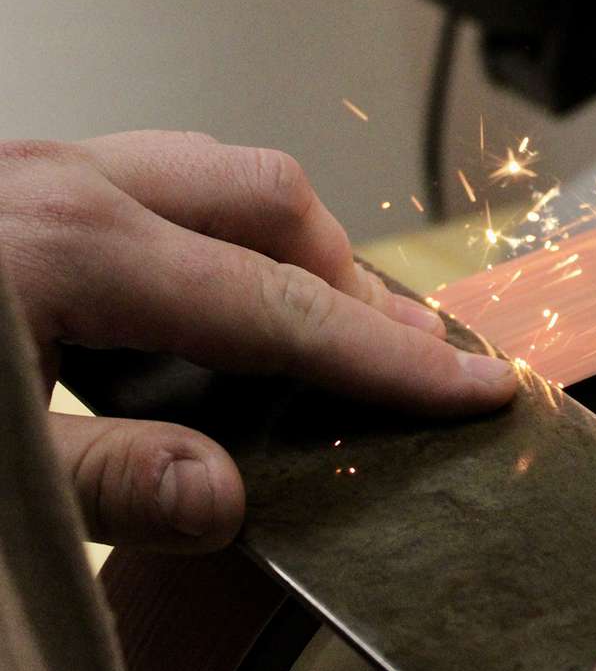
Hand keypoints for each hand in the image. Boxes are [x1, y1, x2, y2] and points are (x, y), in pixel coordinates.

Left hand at [0, 133, 515, 550]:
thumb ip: (100, 482)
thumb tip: (223, 498)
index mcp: (68, 248)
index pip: (280, 308)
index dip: (391, 358)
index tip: (474, 385)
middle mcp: (63, 183)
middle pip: (271, 199)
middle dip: (353, 279)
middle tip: (403, 356)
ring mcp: (37, 171)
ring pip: (217, 172)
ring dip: (290, 245)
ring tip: (322, 324)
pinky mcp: (14, 187)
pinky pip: (155, 181)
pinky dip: (217, 236)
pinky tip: (203, 303)